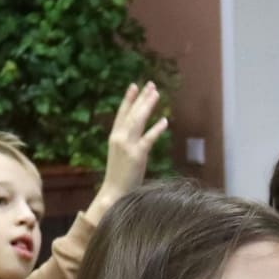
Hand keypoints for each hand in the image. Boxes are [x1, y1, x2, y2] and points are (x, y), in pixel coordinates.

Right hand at [96, 82, 167, 205]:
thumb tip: (138, 135)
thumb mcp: (121, 155)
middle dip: (141, 98)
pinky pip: (148, 139)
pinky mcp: (137, 155)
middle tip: (151, 85)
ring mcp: (128, 146)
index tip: (134, 86)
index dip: (128, 99)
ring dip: (147, 106)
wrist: (113, 193)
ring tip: (156, 94)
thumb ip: (128, 143)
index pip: (122, 114)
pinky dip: (157, 129)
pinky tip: (165, 121)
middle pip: (132, 113)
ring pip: (139, 121)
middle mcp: (119, 138)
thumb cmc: (119, 176)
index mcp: (114, 137)